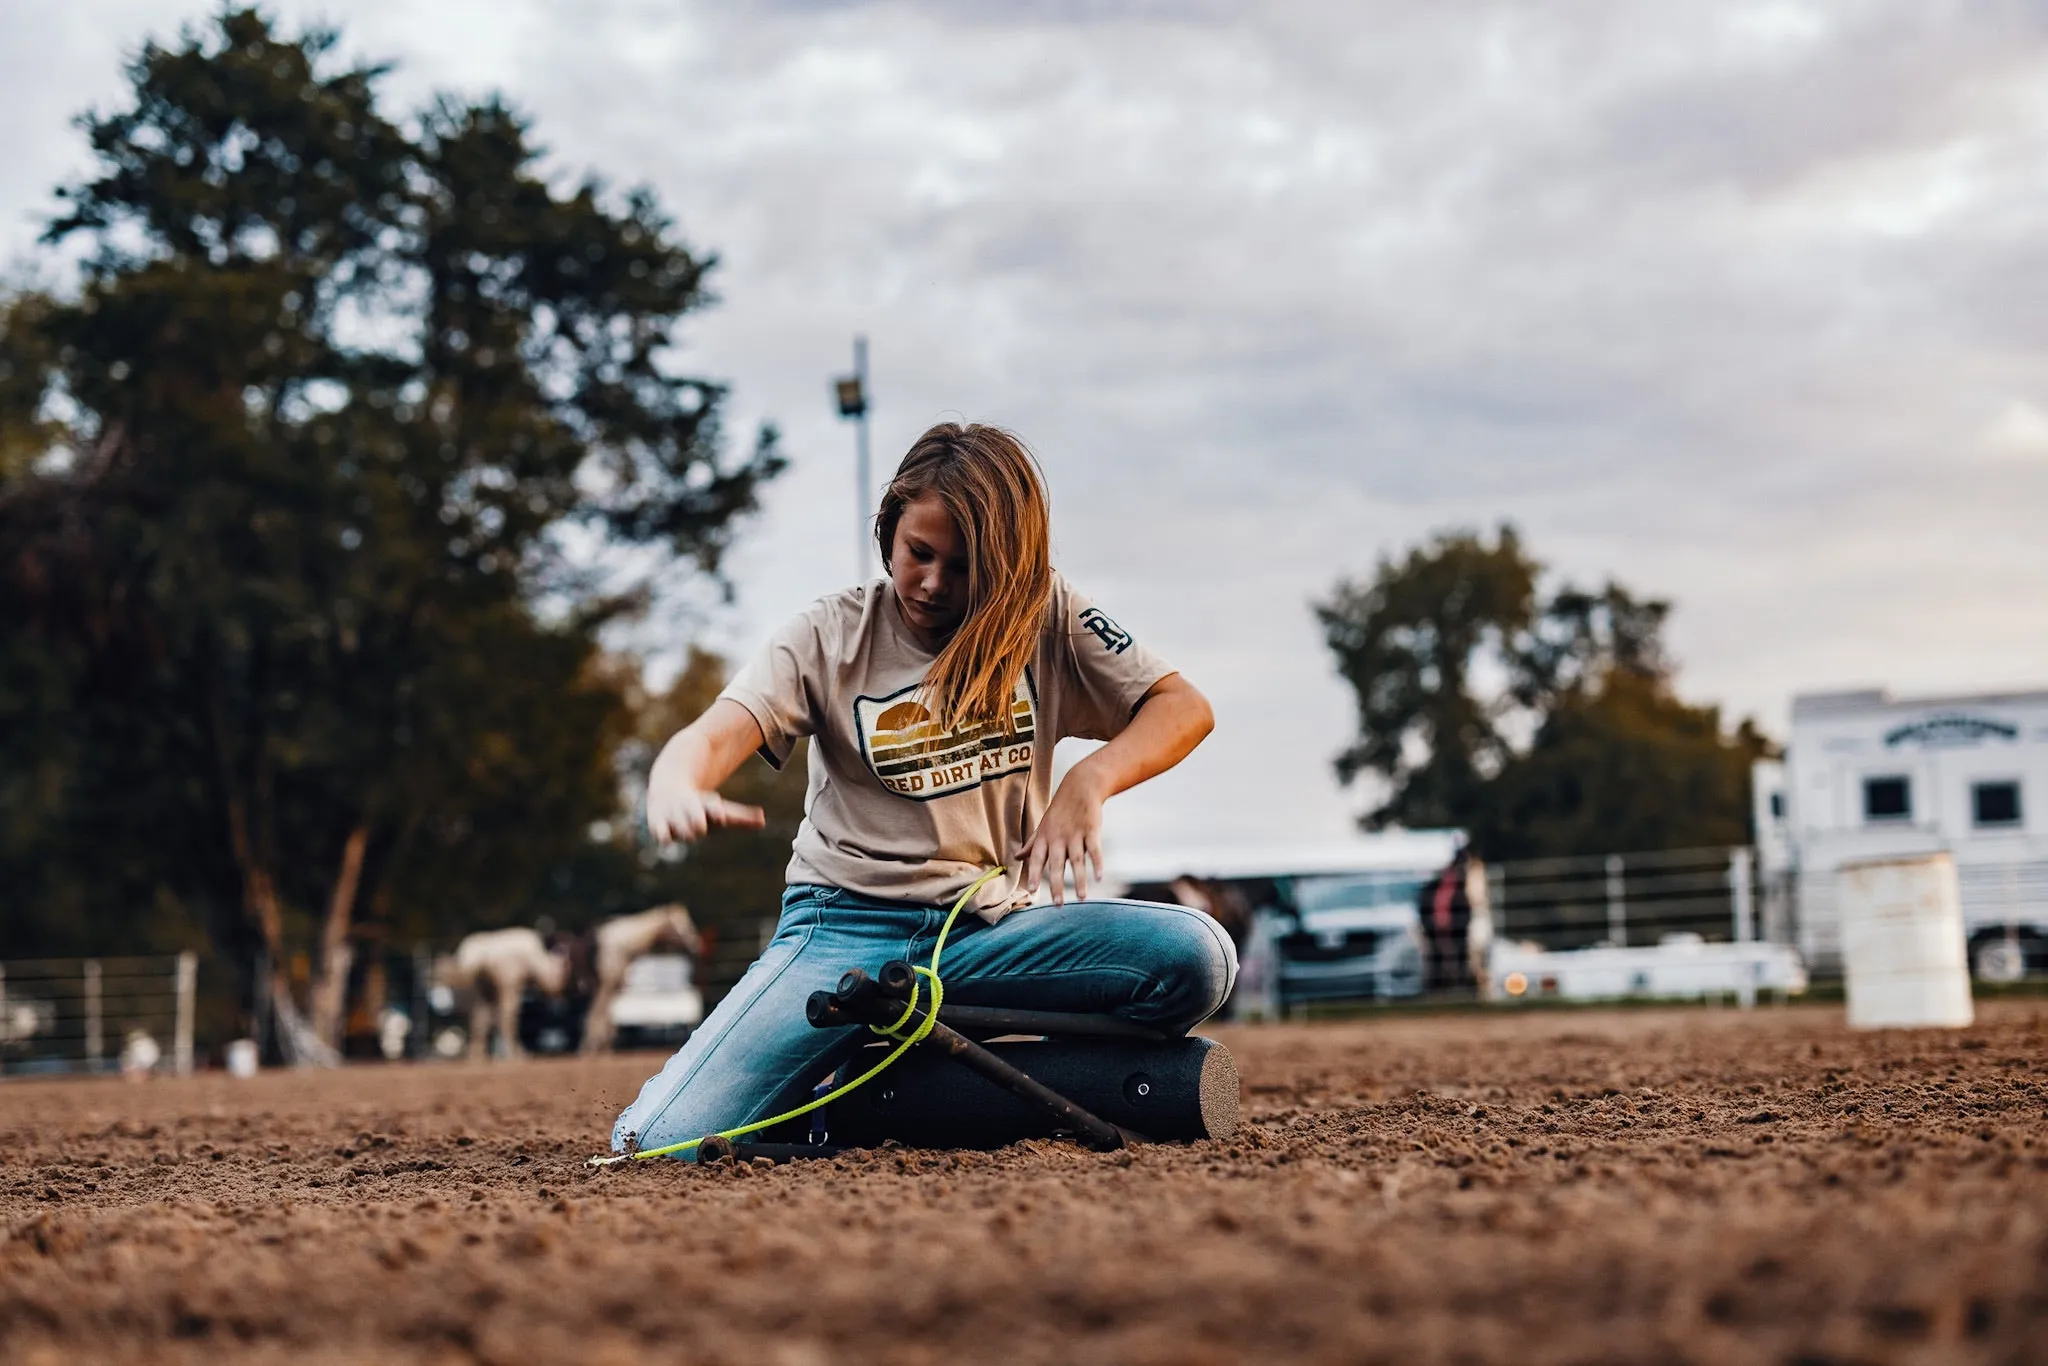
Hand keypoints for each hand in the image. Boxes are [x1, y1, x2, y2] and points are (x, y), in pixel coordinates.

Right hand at [646, 774, 764, 845]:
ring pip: (680, 829)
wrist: (667, 789)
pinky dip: (664, 835)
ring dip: (684, 831)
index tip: (720, 816)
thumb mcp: (720, 809)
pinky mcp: (658, 824)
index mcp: (707, 805)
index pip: (712, 809)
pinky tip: (667, 837)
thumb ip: (741, 818)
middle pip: (696, 822)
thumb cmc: (699, 805)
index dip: (716, 812)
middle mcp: (689, 809)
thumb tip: (763, 820)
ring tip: (685, 830)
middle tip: (699, 825)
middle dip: (698, 823)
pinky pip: (661, 834)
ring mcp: (673, 816)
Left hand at [1021, 767, 1106, 905]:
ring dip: (1079, 880)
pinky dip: (1097, 864)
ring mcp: (1075, 834)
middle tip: (1058, 905)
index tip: (1030, 891)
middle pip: (1056, 865)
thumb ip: (1032, 844)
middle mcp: (1058, 838)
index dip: (1033, 874)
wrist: (1080, 787)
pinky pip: (1094, 850)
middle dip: (1056, 885)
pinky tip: (1099, 877)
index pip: (1037, 859)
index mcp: (1045, 838)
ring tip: (1082, 898)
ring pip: (1076, 861)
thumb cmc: (1060, 810)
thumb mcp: (1043, 826)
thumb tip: (1017, 857)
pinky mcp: (1092, 830)